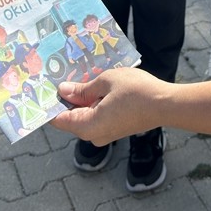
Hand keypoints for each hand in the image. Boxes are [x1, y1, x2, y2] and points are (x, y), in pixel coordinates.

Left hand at [51, 66, 167, 142]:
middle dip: (67, 97)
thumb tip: (63, 91)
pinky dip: (95, 103)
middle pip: (70, 117)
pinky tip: (99, 85)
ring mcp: (105, 134)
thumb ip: (82, 88)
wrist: (166, 104)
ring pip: (85, 115)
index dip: (50, 103)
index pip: (57, 119)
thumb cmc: (136, 91)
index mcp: (86, 126)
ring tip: (84, 76)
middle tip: (63, 74)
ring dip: (83, 98)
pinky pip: (97, 116)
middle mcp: (93, 135)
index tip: (44, 87)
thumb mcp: (106, 81)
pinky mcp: (115, 129)